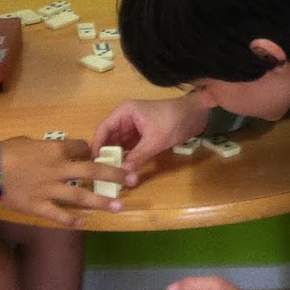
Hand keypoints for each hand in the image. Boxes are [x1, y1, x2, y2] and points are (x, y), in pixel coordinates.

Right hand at [0, 136, 134, 226]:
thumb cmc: (6, 151)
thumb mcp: (30, 142)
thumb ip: (48, 148)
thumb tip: (59, 151)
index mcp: (56, 149)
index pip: (83, 148)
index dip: (92, 151)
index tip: (97, 156)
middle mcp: (58, 169)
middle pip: (92, 172)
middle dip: (114, 176)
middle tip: (132, 180)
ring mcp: (49, 190)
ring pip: (81, 197)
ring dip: (102, 203)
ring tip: (119, 207)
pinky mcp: (39, 206)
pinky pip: (59, 215)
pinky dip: (72, 221)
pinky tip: (85, 224)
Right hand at [93, 94, 209, 168]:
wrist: (196, 115)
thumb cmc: (173, 121)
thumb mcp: (155, 140)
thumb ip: (138, 157)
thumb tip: (123, 174)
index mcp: (124, 112)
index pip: (103, 129)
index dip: (97, 146)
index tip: (94, 164)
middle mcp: (125, 119)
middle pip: (109, 139)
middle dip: (107, 156)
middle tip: (102, 176)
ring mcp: (133, 129)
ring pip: (119, 146)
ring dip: (117, 159)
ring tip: (111, 177)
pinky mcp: (141, 137)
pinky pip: (129, 149)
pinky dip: (127, 159)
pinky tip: (124, 172)